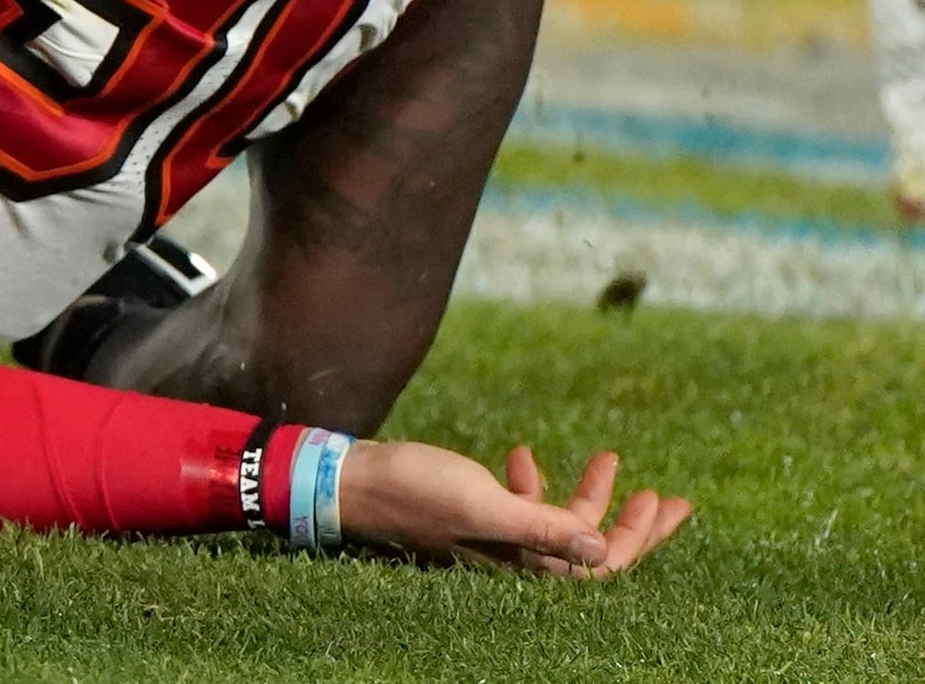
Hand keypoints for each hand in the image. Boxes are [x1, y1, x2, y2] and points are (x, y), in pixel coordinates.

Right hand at [338, 440, 689, 575]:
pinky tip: (523, 454)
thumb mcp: (482, 504)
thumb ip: (542, 527)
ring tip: (607, 457)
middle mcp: (516, 557)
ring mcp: (496, 538)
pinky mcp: (476, 517)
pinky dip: (535, 483)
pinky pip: (524, 508)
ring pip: (561, 524)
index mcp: (523, 563)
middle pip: (591, 549)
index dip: (638, 538)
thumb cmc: (413, 491)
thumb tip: (602, 548)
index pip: (600, 565)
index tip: (666, 502)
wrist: (352, 480)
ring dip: (588, 494)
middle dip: (632, 523)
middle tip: (667, 497)